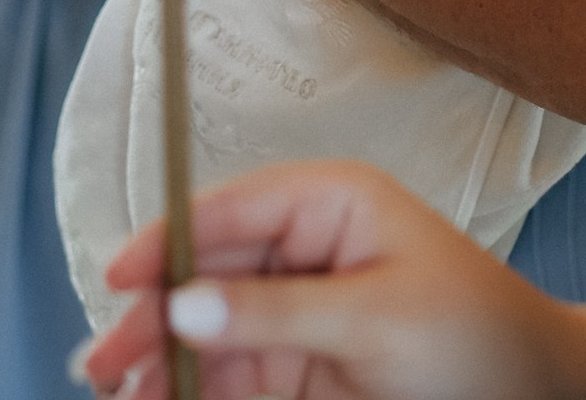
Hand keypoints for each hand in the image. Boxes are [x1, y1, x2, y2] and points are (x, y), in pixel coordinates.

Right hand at [82, 161, 585, 399]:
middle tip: (103, 366)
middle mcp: (304, 249)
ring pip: (204, 332)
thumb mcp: (380, 322)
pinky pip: (229, 375)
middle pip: (203, 275)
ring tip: (119, 395)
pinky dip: (191, 390)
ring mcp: (297, 311)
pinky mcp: (298, 368)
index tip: (118, 281)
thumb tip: (185, 310)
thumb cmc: (482, 341)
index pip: (229, 210)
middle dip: (152, 317)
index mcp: (331, 204)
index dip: (167, 243)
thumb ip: (277, 314)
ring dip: (159, 362)